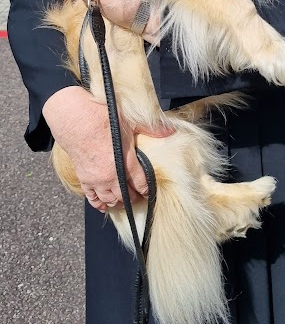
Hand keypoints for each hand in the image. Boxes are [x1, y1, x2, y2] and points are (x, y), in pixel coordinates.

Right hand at [44, 86, 171, 211]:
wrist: (75, 119)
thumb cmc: (102, 118)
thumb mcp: (129, 122)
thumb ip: (151, 129)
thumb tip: (171, 131)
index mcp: (126, 162)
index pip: (141, 184)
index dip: (146, 189)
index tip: (149, 191)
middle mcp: (112, 175)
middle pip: (126, 196)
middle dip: (133, 198)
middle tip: (138, 198)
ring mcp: (97, 179)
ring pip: (110, 200)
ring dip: (117, 202)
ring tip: (123, 202)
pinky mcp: (84, 179)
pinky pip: (92, 198)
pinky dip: (99, 204)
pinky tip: (103, 206)